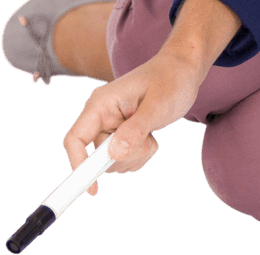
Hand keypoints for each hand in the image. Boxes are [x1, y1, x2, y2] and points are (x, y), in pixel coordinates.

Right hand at [63, 50, 203, 195]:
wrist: (184, 70)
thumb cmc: (172, 78)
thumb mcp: (158, 103)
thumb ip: (136, 129)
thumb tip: (114, 155)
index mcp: (100, 103)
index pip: (75, 139)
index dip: (78, 166)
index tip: (93, 189)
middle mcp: (101, 116)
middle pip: (96, 157)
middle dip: (123, 157)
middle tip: (148, 141)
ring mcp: (111, 127)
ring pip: (111, 161)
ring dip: (134, 157)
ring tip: (152, 136)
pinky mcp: (122, 135)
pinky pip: (124, 159)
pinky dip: (140, 156)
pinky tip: (152, 138)